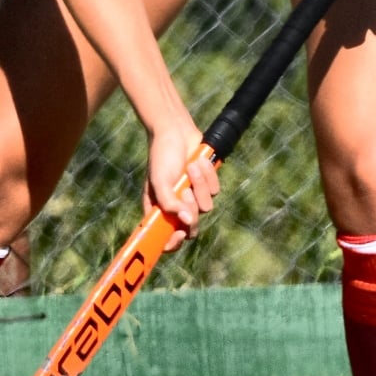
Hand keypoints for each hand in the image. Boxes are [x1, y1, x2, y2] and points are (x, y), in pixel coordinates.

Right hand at [144, 117, 219, 252]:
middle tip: (185, 190)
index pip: (167, 240)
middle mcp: (177, 208)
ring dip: (199, 185)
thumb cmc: (162, 157)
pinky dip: (207, 175)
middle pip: (191, 229)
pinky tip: (198, 161)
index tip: (179, 232)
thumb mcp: (159, 180)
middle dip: (191, 209)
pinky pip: (215, 191)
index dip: (173, 243)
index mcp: (160, 211)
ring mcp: (194, 198)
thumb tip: (186, 220)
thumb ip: (169, 202)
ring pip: (206, 208)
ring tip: (189, 167)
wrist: (176, 132)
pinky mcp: (207, 186)